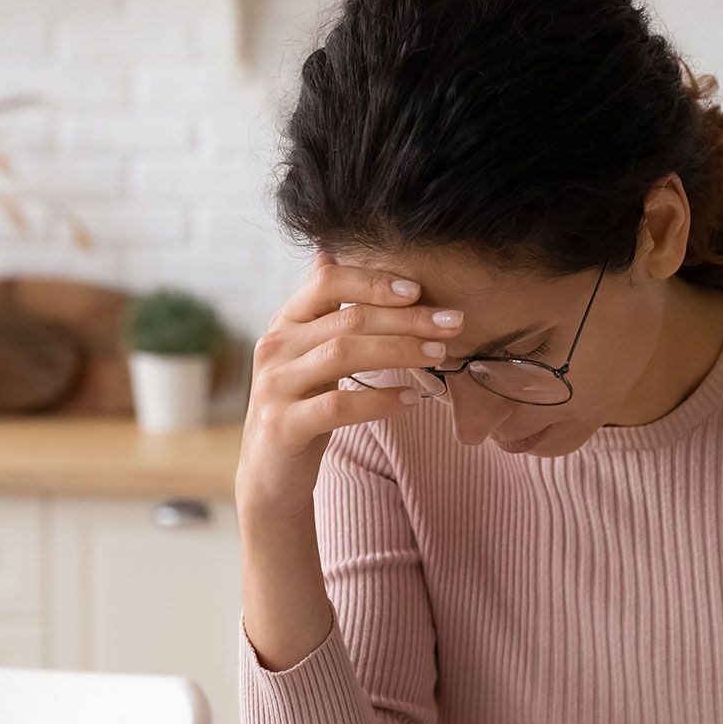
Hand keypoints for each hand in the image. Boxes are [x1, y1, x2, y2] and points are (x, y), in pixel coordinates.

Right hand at [235, 250, 463, 518]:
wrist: (270, 474)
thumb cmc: (302, 407)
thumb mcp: (308, 354)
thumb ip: (322, 310)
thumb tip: (328, 249)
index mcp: (285, 323)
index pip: (328, 283)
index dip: (374, 282)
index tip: (419, 289)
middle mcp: (274, 347)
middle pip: (347, 319)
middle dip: (406, 318)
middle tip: (452, 323)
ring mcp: (275, 386)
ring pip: (344, 355)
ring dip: (399, 351)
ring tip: (439, 355)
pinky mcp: (283, 425)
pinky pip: (338, 405)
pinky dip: (380, 400)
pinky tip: (412, 399)